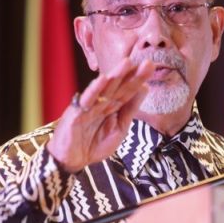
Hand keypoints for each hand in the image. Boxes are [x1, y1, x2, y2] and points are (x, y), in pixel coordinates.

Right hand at [46, 58, 154, 172]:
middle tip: (147, 62)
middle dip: (132, 74)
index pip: (128, 91)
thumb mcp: (119, 129)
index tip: (150, 67)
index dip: (139, 79)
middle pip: (119, 87)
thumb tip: (144, 89)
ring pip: (104, 89)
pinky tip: (102, 79)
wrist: (73, 160)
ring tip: (127, 63)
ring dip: (115, 75)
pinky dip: (94, 90)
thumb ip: (130, 110)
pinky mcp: (76, 113)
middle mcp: (102, 103)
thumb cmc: (94, 144)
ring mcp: (89, 106)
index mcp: (113, 107)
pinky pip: (86, 100)